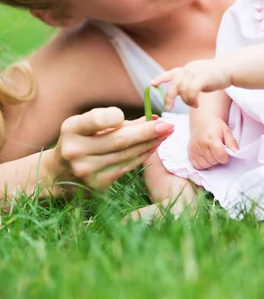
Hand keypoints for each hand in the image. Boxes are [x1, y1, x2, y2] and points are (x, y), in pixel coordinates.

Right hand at [52, 107, 173, 192]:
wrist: (58, 173)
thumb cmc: (79, 139)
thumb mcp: (87, 124)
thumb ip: (115, 120)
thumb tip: (151, 119)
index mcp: (71, 129)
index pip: (96, 120)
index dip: (116, 117)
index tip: (130, 113)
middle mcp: (76, 151)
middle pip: (119, 140)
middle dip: (147, 132)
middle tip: (169, 124)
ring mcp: (86, 170)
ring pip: (126, 155)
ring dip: (150, 144)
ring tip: (166, 134)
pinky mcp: (97, 185)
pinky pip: (126, 167)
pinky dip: (142, 156)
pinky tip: (154, 147)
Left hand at [152, 59, 230, 109]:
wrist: (230, 69)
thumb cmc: (215, 76)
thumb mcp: (199, 77)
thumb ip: (189, 82)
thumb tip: (180, 92)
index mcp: (187, 69)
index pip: (171, 73)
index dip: (161, 78)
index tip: (152, 84)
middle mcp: (188, 69)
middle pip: (173, 84)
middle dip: (169, 97)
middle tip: (168, 108)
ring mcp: (195, 72)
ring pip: (182, 90)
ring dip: (186, 101)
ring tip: (194, 105)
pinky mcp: (202, 78)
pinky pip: (191, 91)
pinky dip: (191, 100)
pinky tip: (197, 105)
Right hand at [189, 117, 237, 169]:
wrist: (202, 122)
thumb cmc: (215, 127)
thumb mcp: (226, 131)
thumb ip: (232, 142)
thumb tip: (235, 152)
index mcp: (211, 138)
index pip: (220, 155)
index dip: (225, 156)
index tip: (225, 152)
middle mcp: (201, 144)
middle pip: (214, 161)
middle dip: (218, 158)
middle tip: (218, 150)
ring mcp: (194, 150)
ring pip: (206, 165)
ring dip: (211, 161)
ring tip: (212, 152)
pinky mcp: (190, 154)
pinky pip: (198, 166)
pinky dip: (203, 163)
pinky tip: (205, 156)